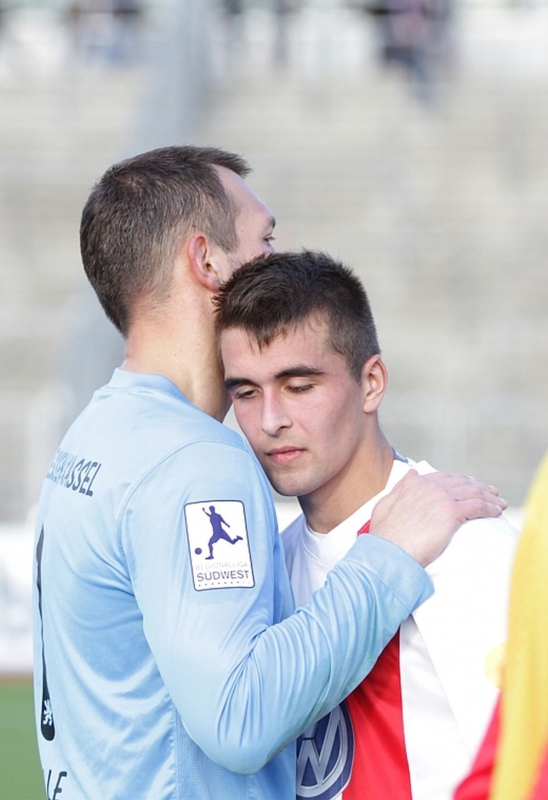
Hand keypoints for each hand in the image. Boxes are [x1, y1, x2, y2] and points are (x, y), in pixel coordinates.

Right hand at [369, 471, 507, 566]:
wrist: (389, 551)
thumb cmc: (385, 535)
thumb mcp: (385, 504)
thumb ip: (400, 487)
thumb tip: (412, 473)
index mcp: (415, 483)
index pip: (444, 477)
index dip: (460, 480)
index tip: (470, 484)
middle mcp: (430, 486)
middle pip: (462, 482)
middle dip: (479, 487)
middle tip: (491, 493)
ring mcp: (442, 497)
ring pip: (473, 492)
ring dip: (489, 497)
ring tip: (499, 503)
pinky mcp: (452, 512)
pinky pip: (477, 506)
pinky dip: (489, 508)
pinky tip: (496, 512)